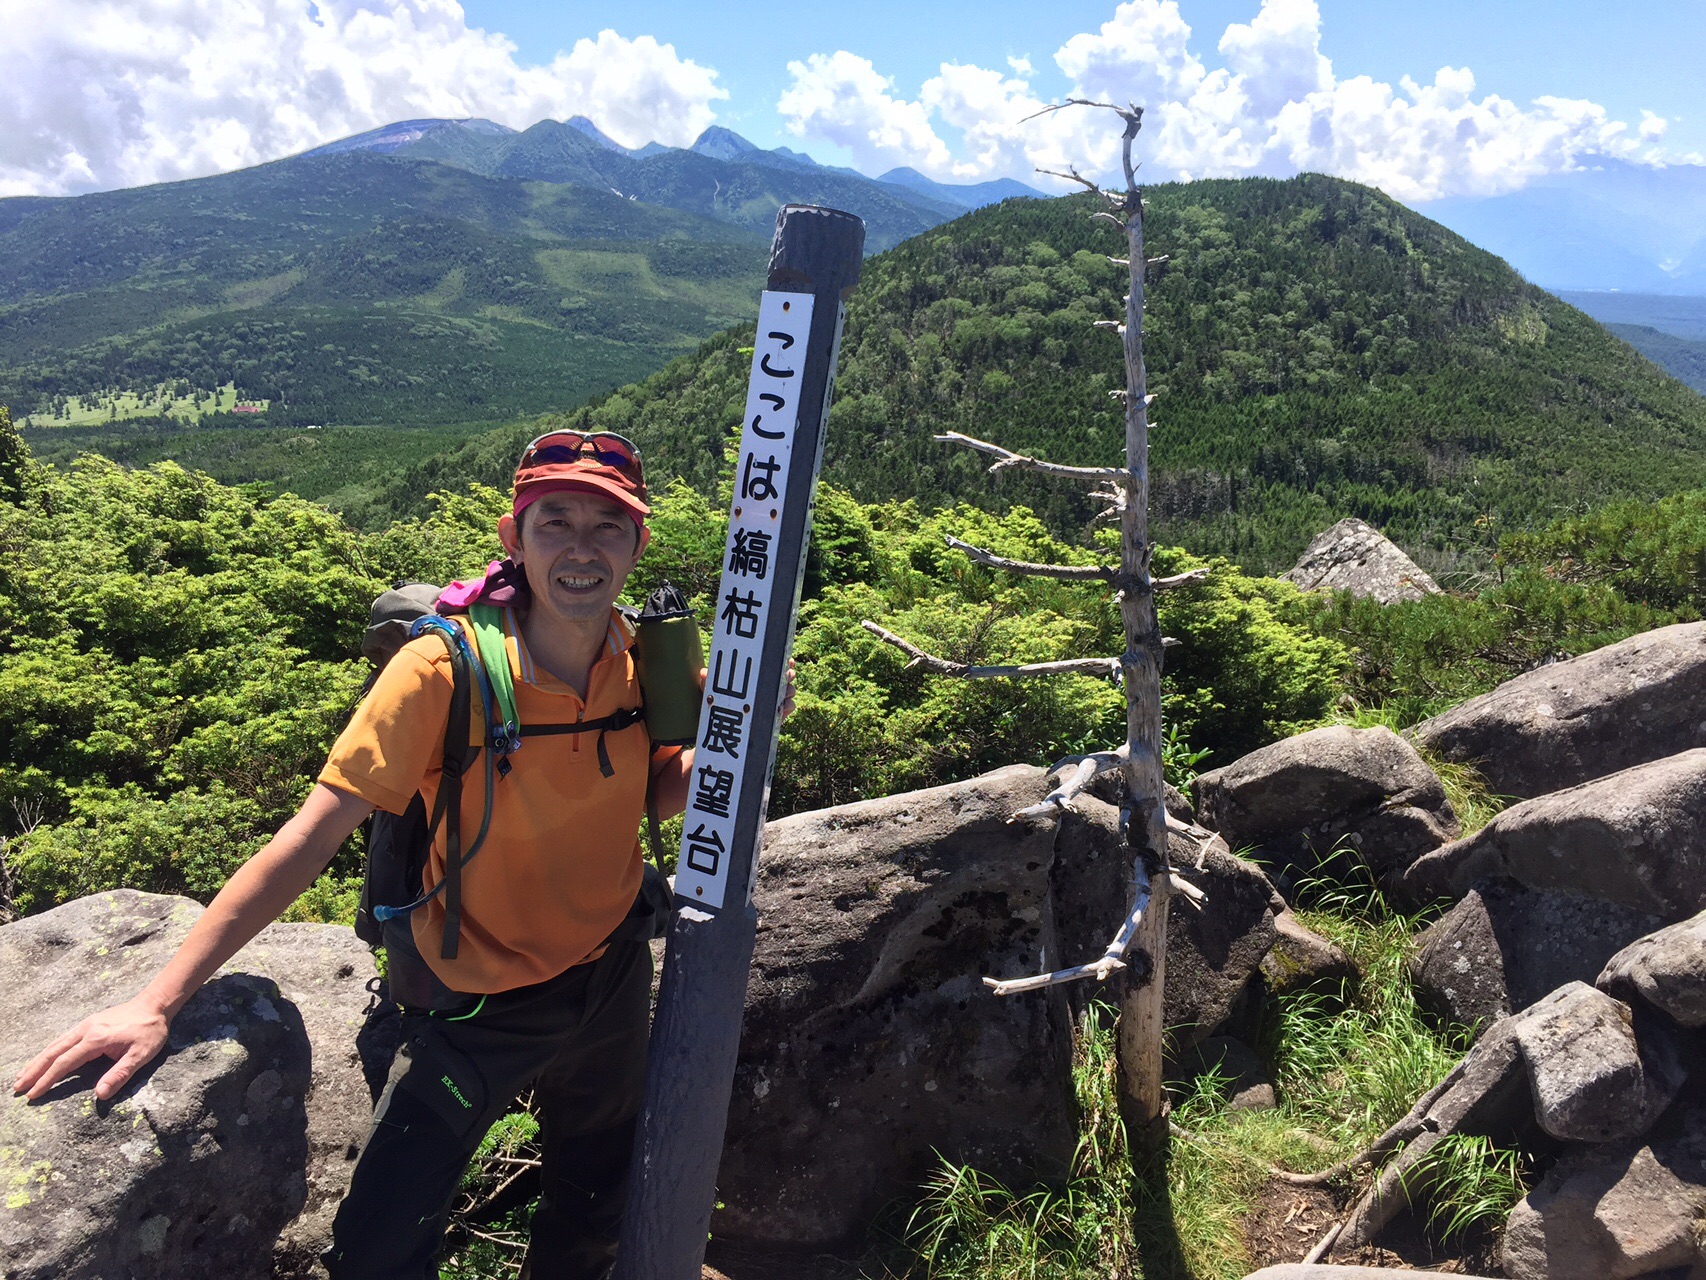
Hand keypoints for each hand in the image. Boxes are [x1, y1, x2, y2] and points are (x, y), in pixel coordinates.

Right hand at [12, 996, 171, 1101]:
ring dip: (37, 1061)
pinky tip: (42, 1058)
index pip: (64, 1064)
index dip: (47, 1081)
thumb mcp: (141, 1055)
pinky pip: (62, 1039)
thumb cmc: (150, 1031)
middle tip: (17, 1088)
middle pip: (52, 1053)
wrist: (155, 1004)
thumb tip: (100, 1094)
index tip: (32, 1095)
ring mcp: (85, 1025)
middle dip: (33, 1071)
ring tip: (21, 1076)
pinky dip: (48, 1051)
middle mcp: (85, 1030)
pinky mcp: (88, 1023)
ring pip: (54, 1044)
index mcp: (95, 1040)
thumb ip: (120, 1074)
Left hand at [696, 661, 795, 718]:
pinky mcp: (779, 714)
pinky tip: (779, 706)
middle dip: (787, 674)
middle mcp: (769, 686)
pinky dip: (786, 705)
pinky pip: (790, 705)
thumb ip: (709, 684)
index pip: (774, 663)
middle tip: (782, 675)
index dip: (782, 660)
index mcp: (757, 677)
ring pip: (791, 689)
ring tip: (779, 692)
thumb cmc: (719, 707)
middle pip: (787, 674)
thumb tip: (703, 673)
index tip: (785, 659)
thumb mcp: (714, 694)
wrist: (726, 730)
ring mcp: (775, 700)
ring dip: (787, 689)